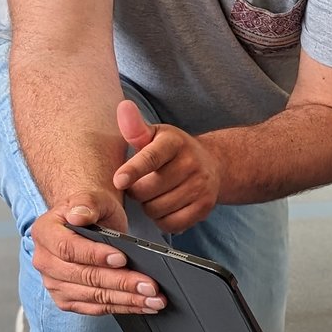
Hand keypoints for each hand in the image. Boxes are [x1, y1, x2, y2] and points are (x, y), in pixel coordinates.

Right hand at [30, 191, 166, 316]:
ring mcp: (55, 284)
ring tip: (154, 298)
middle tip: (150, 285)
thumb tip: (79, 215)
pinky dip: (123, 307)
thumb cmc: (93, 210)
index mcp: (45, 233)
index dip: (95, 255)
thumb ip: (87, 203)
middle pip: (84, 277)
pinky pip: (96, 308)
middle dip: (121, 282)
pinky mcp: (68, 301)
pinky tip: (143, 304)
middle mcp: (45, 262)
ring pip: (94, 296)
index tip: (122, 259)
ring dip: (127, 299)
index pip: (68, 248)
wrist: (91, 222)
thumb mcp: (93, 198)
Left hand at [112, 100, 222, 233]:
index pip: (152, 157)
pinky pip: (171, 224)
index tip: (118, 180)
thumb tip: (123, 107)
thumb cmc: (172, 151)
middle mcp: (191, 163)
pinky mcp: (205, 207)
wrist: (212, 165)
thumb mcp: (155, 135)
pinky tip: (165, 208)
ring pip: (157, 209)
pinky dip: (162, 220)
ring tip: (154, 195)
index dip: (133, 170)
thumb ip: (135, 128)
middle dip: (137, 191)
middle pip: (148, 190)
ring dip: (148, 207)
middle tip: (140, 185)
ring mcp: (201, 186)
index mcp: (174, 142)